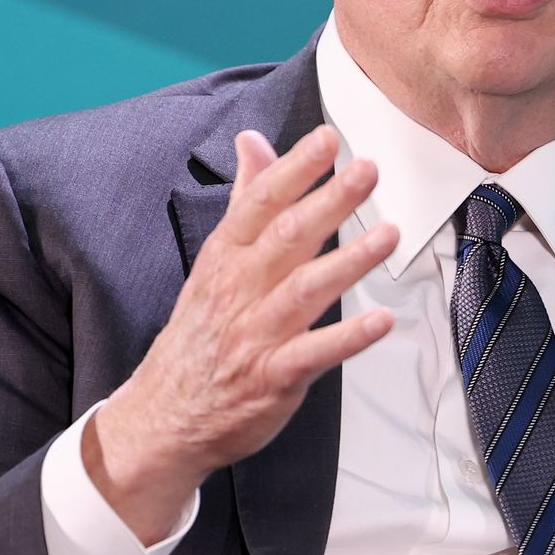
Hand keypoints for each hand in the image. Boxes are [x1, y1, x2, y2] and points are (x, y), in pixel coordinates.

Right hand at [85, 125, 396, 542]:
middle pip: (287, 237)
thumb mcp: (216, 258)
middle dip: (329, 201)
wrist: (166, 415)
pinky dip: (348, 337)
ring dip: (349, 261)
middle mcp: (240, 289)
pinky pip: (315, 353)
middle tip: (366, 171)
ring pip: (305, 290)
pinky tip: (382, 321)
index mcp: (226, 256)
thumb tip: (253, 140)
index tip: (327, 139)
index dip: (294, 169)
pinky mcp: (274, 376)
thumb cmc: (202, 330)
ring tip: (388, 235)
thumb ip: (245, 197)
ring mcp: (256, 333)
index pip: (260, 202)